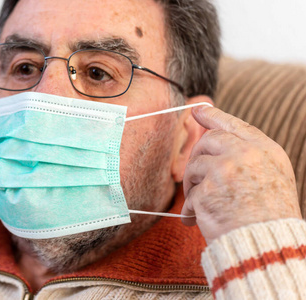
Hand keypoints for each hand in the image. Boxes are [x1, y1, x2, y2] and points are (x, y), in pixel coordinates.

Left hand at [181, 106, 301, 243]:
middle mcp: (245, 154)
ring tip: (200, 205)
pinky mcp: (207, 190)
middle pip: (207, 141)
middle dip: (197, 157)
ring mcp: (225, 170)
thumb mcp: (272, 177)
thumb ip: (248, 156)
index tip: (198, 109)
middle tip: (195, 179)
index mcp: (265, 150)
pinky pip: (189, 194)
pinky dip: (190, 209)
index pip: (234, 124)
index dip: (213, 115)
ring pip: (194, 166)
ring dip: (192, 185)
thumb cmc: (270, 217)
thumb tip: (216, 141)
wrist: (268, 247)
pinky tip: (197, 220)